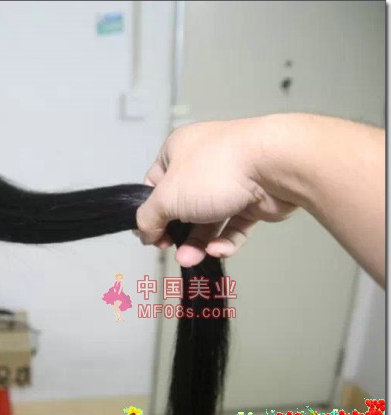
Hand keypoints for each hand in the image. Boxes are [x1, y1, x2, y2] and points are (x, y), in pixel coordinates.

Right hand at [135, 118, 296, 267]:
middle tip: (170, 248)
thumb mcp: (166, 197)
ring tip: (191, 258)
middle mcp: (204, 163)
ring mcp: (230, 181)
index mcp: (178, 150)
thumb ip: (149, 218)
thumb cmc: (216, 169)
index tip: (149, 233)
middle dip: (176, 232)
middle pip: (182, 206)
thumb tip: (144, 232)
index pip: (154, 183)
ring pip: (208, 219)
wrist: (275, 166)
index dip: (149, 210)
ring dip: (198, 242)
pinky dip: (225, 240)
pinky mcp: (253, 200)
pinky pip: (234, 225)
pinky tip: (218, 250)